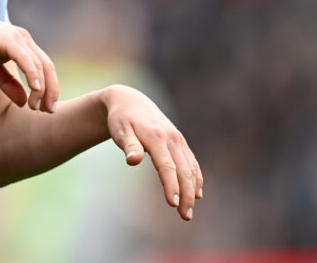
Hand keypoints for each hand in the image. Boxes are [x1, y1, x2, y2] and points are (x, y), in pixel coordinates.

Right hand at [0, 3, 58, 112]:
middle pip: (47, 67)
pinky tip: (35, 89)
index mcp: (23, 44)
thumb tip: (22, 103)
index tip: (46, 109)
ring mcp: (17, 38)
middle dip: (51, 91)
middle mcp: (24, 39)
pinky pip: (25, 58)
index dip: (50, 89)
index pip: (45, 67)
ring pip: (38, 65)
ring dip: (40, 89)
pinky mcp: (7, 39)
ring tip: (35, 106)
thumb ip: (7, 83)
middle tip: (48, 111)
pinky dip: (32, 74)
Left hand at [102, 84, 202, 220]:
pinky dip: (196, 178)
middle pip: (183, 170)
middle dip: (186, 194)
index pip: (167, 166)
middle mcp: (172, 138)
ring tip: (189, 211)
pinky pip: (192, 162)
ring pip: (190, 168)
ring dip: (192, 190)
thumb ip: (128, 146)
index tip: (173, 204)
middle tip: (185, 216)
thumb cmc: (121, 119)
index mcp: (156, 137)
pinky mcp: (180, 141)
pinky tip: (197, 194)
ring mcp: (178, 140)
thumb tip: (133, 160)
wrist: (130, 101)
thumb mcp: (120, 131)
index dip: (171, 186)